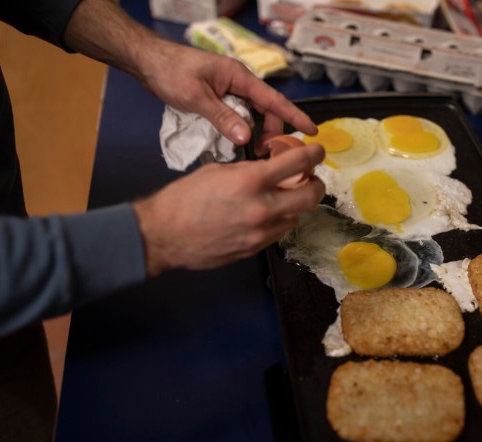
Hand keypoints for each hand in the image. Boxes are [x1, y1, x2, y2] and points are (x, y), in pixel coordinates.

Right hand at [133, 144, 324, 276]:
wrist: (163, 235)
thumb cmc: (184, 198)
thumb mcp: (218, 171)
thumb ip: (250, 170)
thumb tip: (272, 168)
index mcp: (251, 182)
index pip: (298, 163)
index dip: (314, 154)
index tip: (318, 151)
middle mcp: (262, 208)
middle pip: (310, 196)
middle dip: (317, 184)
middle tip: (312, 178)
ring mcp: (260, 233)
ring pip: (296, 216)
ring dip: (296, 204)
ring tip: (284, 197)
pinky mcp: (255, 249)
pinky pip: (279, 232)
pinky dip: (279, 220)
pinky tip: (267, 214)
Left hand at [139, 43, 316, 146]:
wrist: (148, 61)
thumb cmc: (171, 72)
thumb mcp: (197, 97)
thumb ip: (222, 118)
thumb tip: (246, 137)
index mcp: (239, 77)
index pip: (273, 99)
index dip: (294, 116)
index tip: (311, 130)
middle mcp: (238, 83)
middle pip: (265, 110)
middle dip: (270, 132)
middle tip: (264, 154)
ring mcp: (228, 90)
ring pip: (251, 114)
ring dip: (254, 132)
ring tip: (250, 153)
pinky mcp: (218, 97)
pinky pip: (237, 115)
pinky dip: (240, 128)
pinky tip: (235, 143)